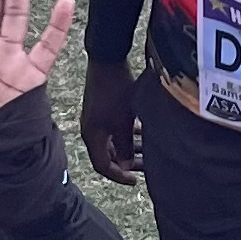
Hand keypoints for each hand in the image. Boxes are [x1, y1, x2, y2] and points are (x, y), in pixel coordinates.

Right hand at [78, 53, 142, 184]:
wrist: (107, 59)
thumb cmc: (115, 91)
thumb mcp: (123, 122)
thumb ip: (125, 146)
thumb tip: (126, 165)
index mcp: (92, 136)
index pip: (102, 166)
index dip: (119, 176)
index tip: (135, 180)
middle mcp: (91, 129)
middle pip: (109, 154)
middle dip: (128, 162)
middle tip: (146, 167)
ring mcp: (96, 118)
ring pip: (114, 141)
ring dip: (130, 147)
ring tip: (148, 151)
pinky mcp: (103, 107)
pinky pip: (115, 128)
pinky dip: (128, 133)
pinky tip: (143, 132)